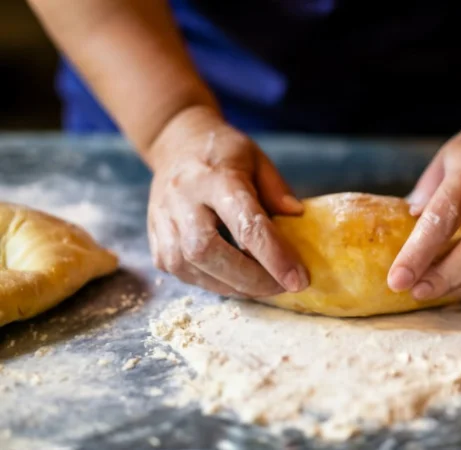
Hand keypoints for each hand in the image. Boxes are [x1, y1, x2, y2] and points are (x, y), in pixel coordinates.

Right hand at [146, 106, 308, 297]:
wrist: (174, 145)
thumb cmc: (222, 153)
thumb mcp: (257, 160)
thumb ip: (277, 190)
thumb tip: (298, 219)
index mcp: (215, 178)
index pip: (246, 223)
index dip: (274, 256)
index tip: (299, 280)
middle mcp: (183, 200)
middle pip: (210, 252)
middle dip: (251, 279)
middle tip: (281, 287)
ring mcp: (164, 222)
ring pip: (193, 268)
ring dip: (233, 286)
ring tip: (262, 284)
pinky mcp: (155, 241)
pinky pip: (184, 274)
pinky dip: (214, 283)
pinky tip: (234, 278)